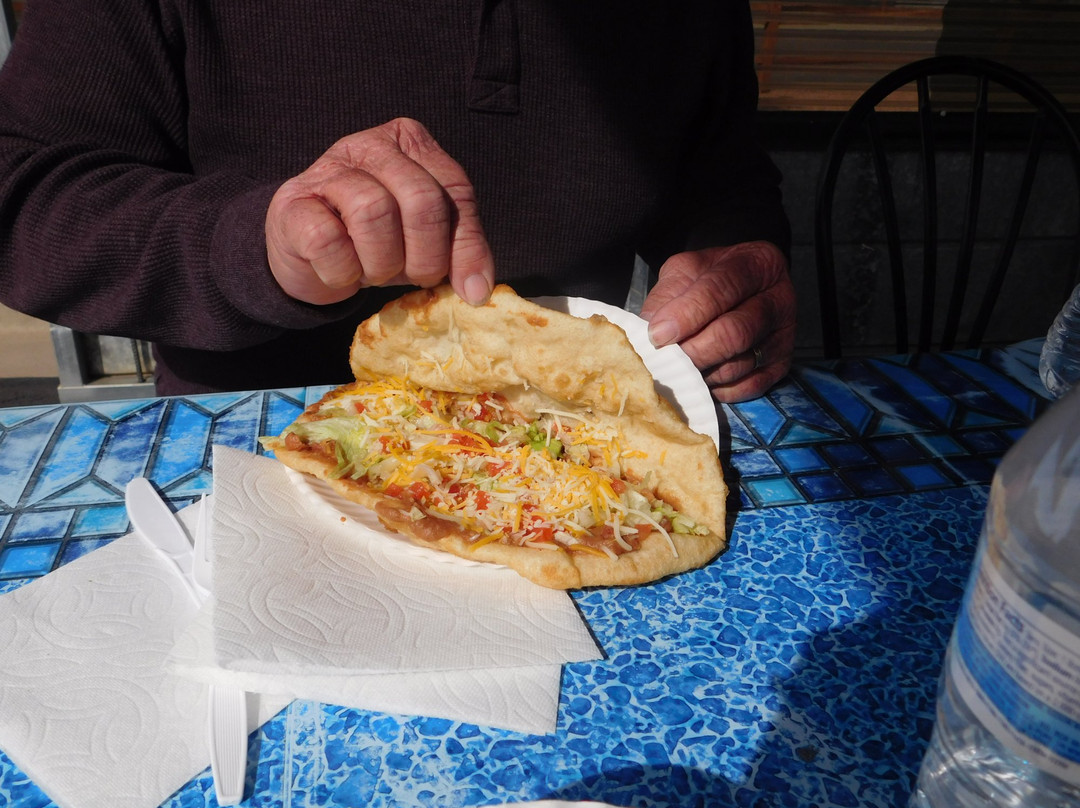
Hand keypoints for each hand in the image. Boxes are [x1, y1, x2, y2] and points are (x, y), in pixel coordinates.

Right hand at [265, 118, 494, 305]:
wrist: (308, 256)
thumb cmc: (375, 243)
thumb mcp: (424, 243)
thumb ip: (457, 251)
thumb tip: (478, 290)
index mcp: (412, 144)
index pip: (455, 191)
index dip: (466, 246)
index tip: (470, 290)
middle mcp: (370, 145)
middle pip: (421, 199)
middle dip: (425, 256)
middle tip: (413, 277)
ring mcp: (327, 168)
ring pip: (374, 212)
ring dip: (380, 263)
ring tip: (372, 272)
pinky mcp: (292, 202)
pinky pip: (328, 240)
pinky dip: (342, 271)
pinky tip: (341, 271)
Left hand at [640, 241, 794, 402]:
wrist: (738, 291)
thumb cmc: (707, 280)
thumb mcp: (685, 272)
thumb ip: (668, 296)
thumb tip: (652, 334)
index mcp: (756, 263)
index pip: (721, 288)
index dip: (687, 314)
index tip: (658, 335)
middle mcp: (779, 298)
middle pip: (734, 332)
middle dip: (693, 351)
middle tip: (666, 360)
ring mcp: (784, 334)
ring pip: (739, 365)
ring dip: (702, 372)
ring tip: (681, 367)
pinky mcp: (782, 365)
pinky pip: (748, 386)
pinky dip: (720, 388)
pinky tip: (704, 377)